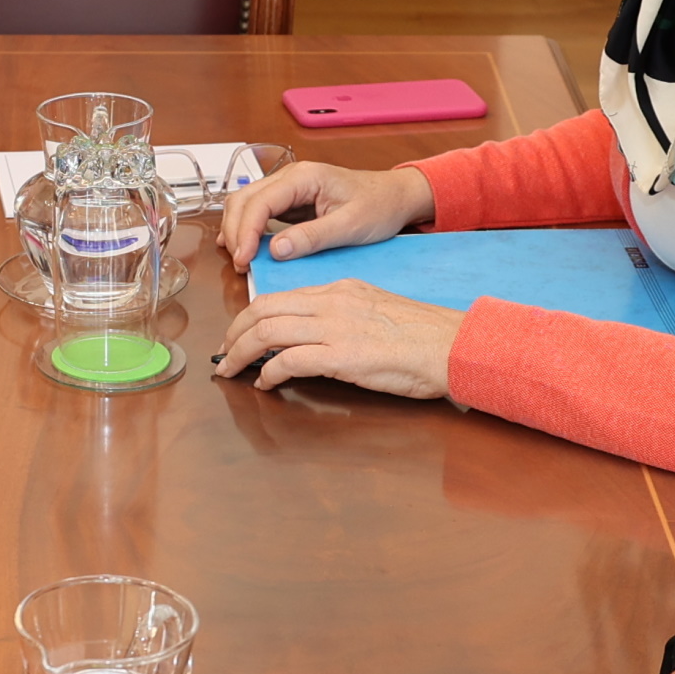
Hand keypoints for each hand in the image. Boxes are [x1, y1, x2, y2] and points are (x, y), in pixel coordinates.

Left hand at [214, 280, 464, 398]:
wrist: (451, 345)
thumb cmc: (422, 335)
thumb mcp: (375, 310)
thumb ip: (342, 316)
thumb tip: (315, 335)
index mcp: (339, 289)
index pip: (280, 296)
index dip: (250, 315)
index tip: (238, 334)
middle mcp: (331, 302)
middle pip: (263, 309)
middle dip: (233, 332)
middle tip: (223, 354)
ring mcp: (335, 328)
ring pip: (266, 332)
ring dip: (240, 353)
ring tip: (231, 371)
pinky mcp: (341, 355)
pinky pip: (288, 360)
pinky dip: (267, 372)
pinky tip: (264, 384)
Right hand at [217, 158, 430, 266]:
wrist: (396, 197)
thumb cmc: (379, 206)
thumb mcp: (350, 226)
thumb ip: (312, 237)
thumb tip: (275, 250)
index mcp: (304, 177)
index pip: (260, 201)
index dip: (245, 231)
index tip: (243, 259)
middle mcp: (291, 177)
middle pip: (245, 199)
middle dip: (236, 231)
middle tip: (240, 264)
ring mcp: (289, 187)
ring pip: (247, 203)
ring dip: (238, 229)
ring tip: (241, 258)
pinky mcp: (291, 200)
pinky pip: (260, 211)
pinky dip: (247, 227)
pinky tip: (245, 246)